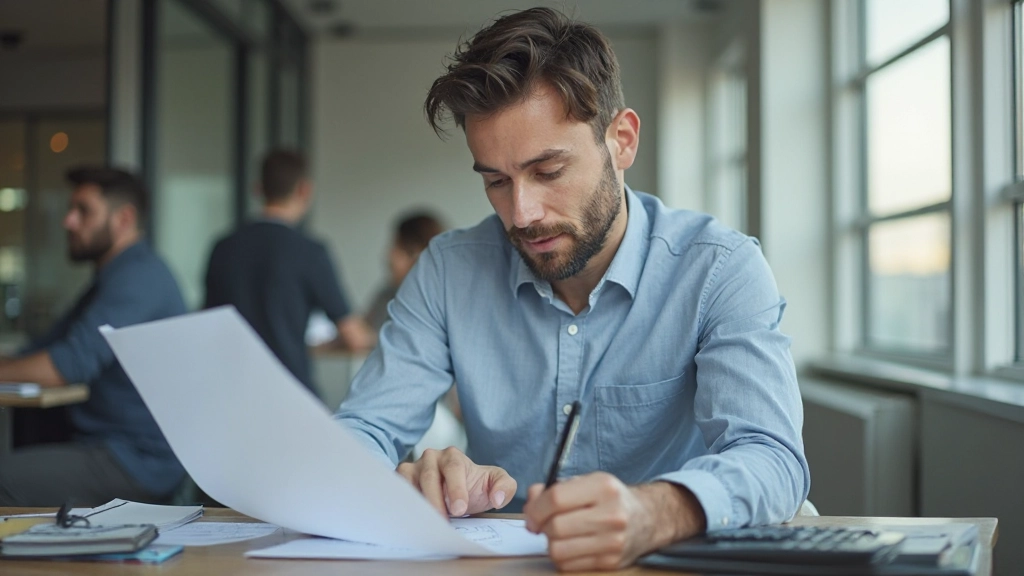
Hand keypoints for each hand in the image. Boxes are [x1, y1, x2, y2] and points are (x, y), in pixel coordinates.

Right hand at [397, 447, 516, 516]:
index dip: (456, 488)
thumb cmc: (476, 487)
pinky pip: (399, 489)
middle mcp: (431, 457)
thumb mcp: (498, 484)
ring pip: (411, 482)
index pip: (453, 468)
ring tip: (428, 522)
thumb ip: (505, 487)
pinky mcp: (402, 479)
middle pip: (430, 476)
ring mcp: (414, 467)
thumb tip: (497, 498)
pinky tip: (411, 517)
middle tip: (444, 519)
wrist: (461, 492)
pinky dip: (403, 502)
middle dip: (437, 499)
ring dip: (419, 502)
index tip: (460, 509)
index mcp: (453, 456)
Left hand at [523, 473, 705, 571]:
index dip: (536, 508)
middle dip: (542, 526)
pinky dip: (562, 557)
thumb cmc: (608, 498)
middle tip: (542, 524)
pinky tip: (570, 546)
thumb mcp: (586, 482)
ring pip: (558, 550)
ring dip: (551, 543)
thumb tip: (531, 502)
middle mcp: (611, 514)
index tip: (531, 514)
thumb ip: (554, 488)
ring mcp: (613, 541)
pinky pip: (568, 565)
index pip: (556, 498)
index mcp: (603, 486)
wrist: (647, 518)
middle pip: (556, 527)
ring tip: (558, 535)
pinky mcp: (611, 562)